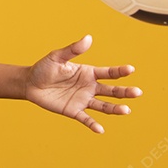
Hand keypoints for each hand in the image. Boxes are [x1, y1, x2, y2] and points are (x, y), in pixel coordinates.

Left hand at [25, 34, 140, 132]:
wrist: (30, 83)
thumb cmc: (44, 68)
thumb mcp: (57, 57)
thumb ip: (72, 49)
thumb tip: (88, 38)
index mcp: (88, 73)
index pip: (108, 73)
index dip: (120, 71)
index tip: (131, 69)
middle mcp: (90, 87)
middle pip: (111, 91)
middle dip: (125, 92)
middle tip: (137, 92)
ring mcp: (83, 100)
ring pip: (104, 106)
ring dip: (115, 109)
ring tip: (126, 110)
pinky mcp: (74, 111)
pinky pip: (86, 119)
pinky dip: (93, 124)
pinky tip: (100, 129)